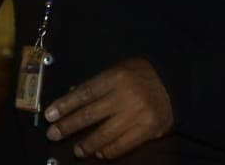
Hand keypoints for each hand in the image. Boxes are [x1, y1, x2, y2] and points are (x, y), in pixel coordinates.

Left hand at [43, 57, 172, 159]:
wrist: (175, 84)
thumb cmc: (141, 75)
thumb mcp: (117, 70)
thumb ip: (96, 84)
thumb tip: (70, 95)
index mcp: (115, 77)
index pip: (84, 93)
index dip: (65, 105)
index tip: (50, 115)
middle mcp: (124, 96)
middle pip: (90, 115)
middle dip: (68, 126)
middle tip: (53, 134)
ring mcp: (137, 114)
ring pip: (105, 134)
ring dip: (87, 144)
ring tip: (77, 150)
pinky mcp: (148, 130)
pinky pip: (123, 145)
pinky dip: (109, 151)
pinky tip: (99, 153)